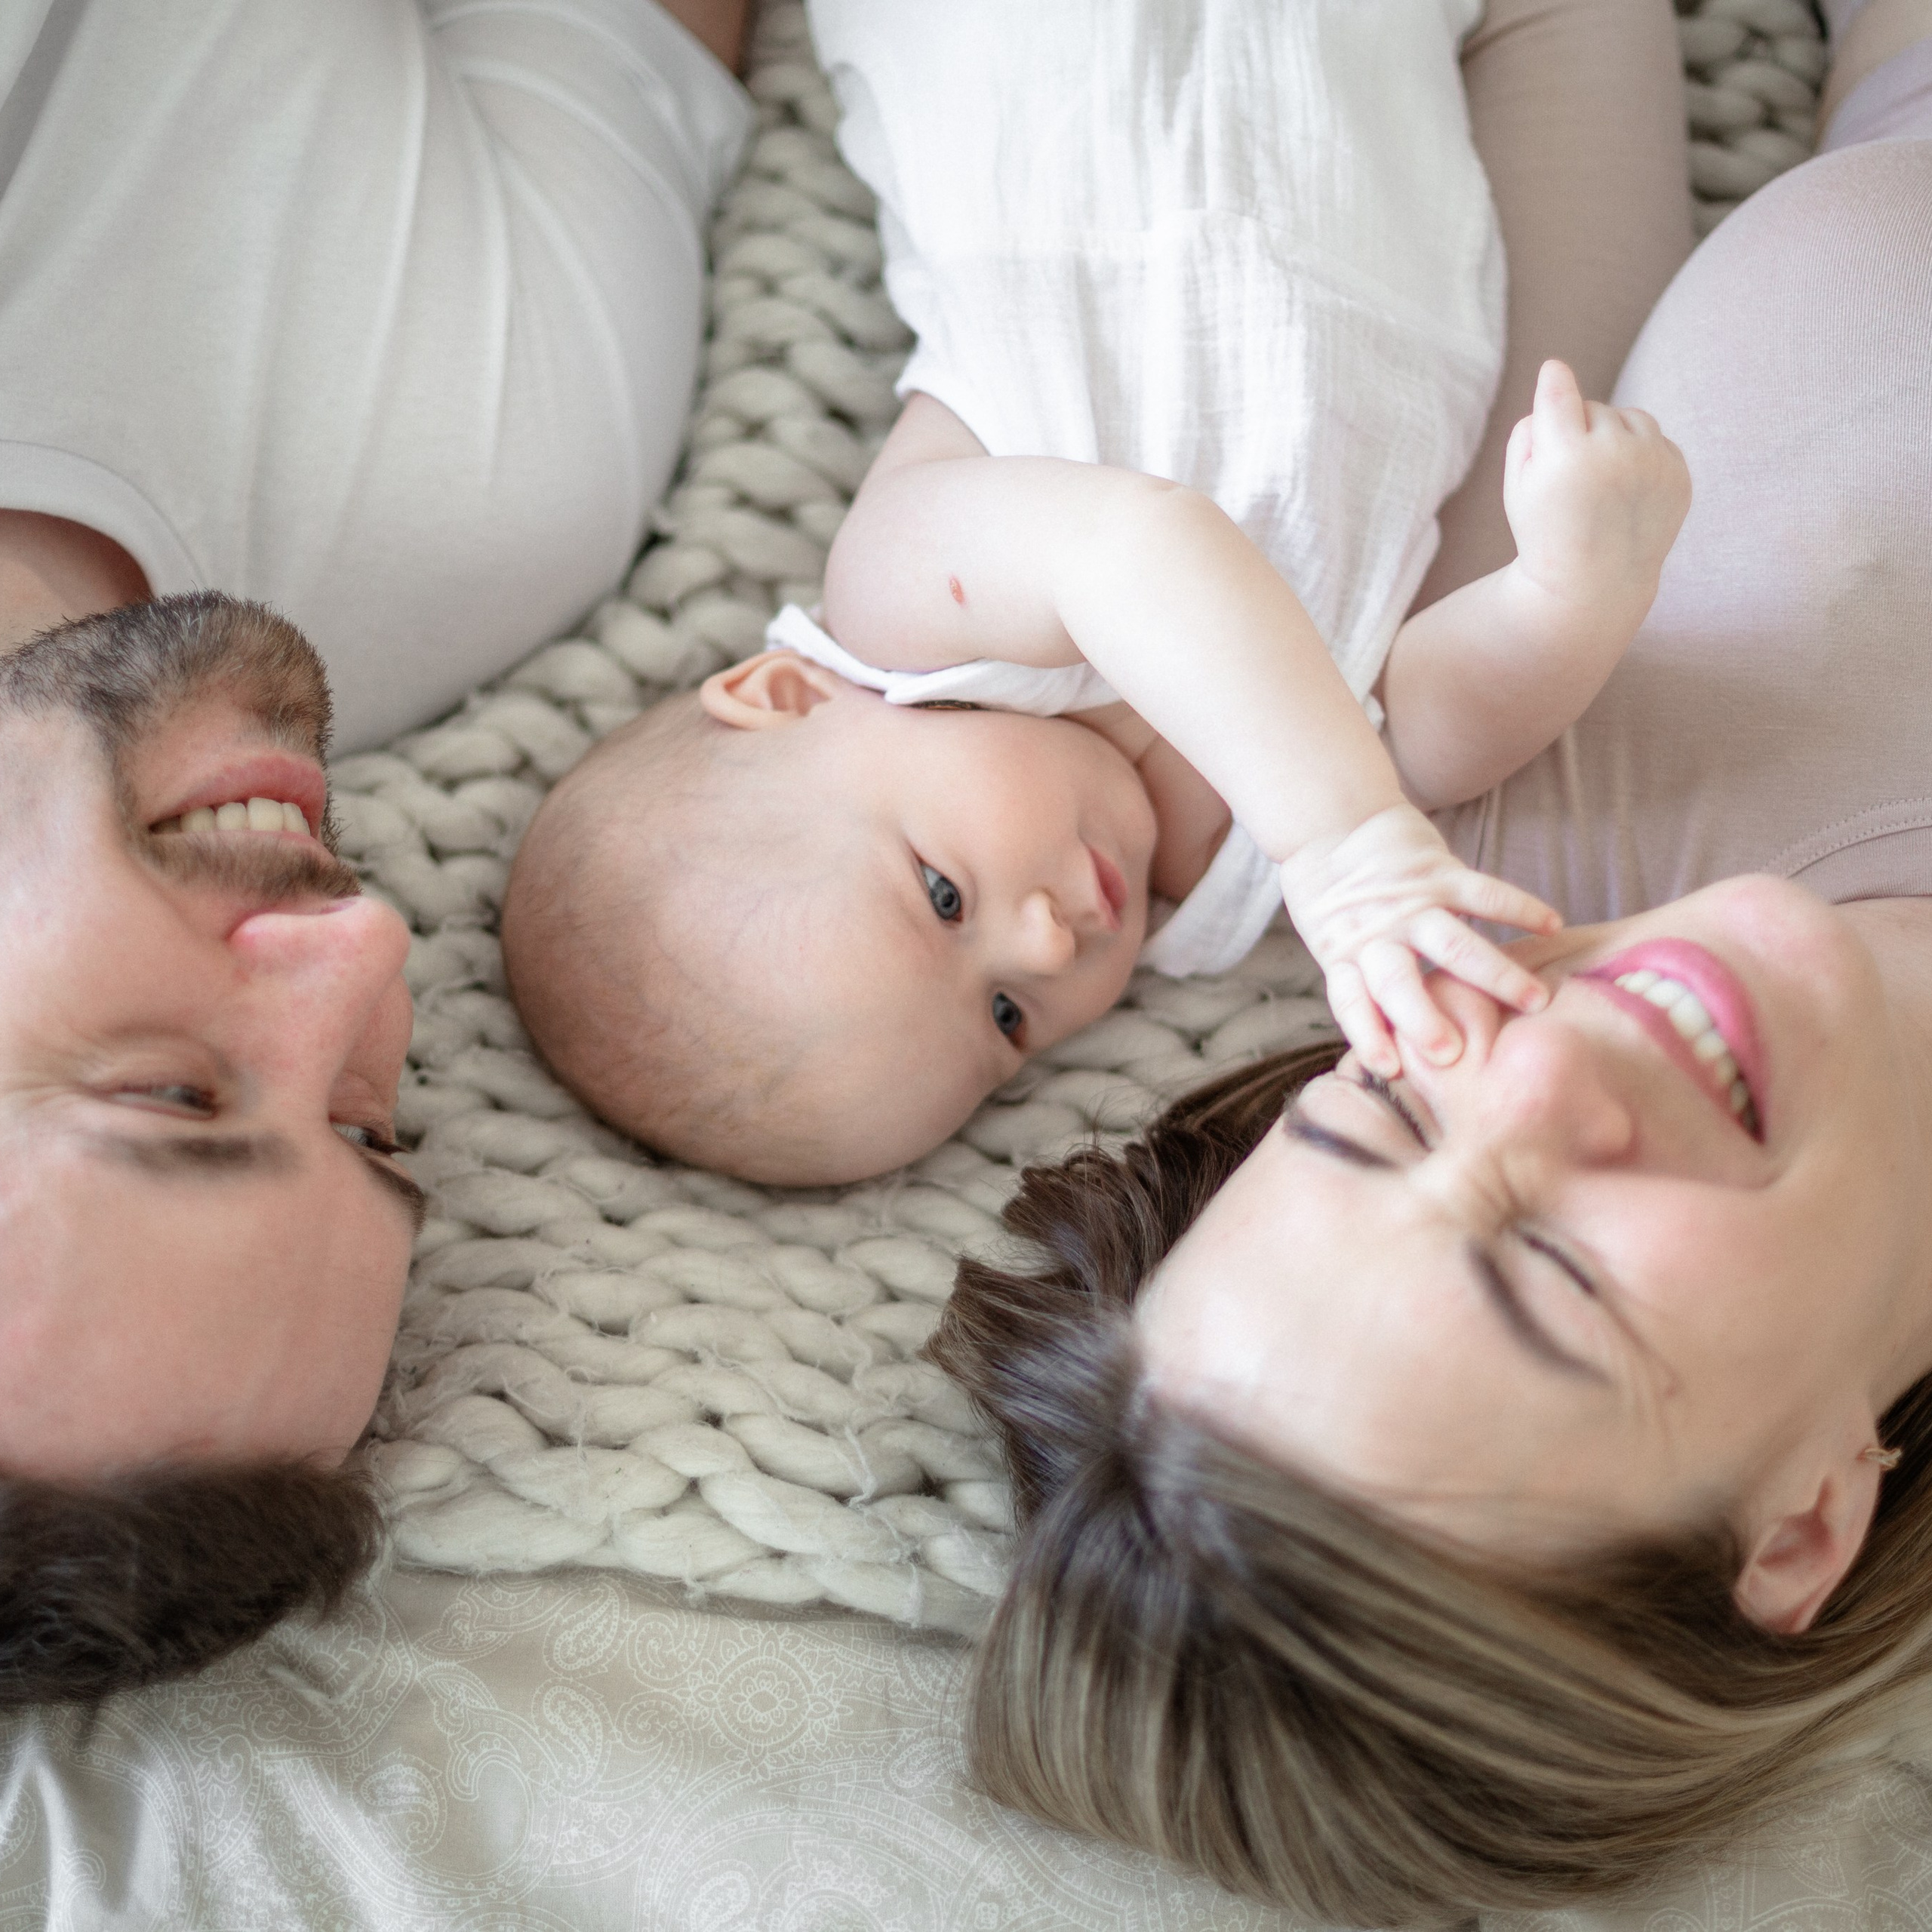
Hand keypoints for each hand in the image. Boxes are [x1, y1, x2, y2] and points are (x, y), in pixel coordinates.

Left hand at [1278, 803, 1560, 1075]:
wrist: (1328, 822)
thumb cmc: (1334, 900)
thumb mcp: (1332, 945)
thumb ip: (1364, 984)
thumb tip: (1399, 1040)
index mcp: (1343, 958)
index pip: (1352, 1004)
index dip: (1369, 1035)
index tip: (1392, 1069)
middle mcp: (1374, 935)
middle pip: (1397, 982)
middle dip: (1424, 1019)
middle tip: (1455, 1054)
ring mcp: (1407, 903)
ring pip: (1453, 943)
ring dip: (1494, 973)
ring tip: (1535, 1000)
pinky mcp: (1436, 870)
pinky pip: (1483, 891)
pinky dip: (1519, 906)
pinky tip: (1553, 924)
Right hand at [1503, 359, 1690, 622]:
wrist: (1594, 586)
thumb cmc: (1546, 532)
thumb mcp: (1517, 487)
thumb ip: (1528, 430)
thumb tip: (1559, 380)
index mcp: (1566, 457)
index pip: (1560, 394)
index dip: (1554, 380)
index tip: (1553, 370)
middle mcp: (1614, 455)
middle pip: (1593, 409)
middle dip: (1578, 432)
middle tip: (1569, 480)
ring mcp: (1652, 465)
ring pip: (1630, 417)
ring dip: (1613, 437)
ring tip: (1598, 481)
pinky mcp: (1679, 476)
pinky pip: (1657, 440)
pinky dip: (1640, 457)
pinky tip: (1624, 493)